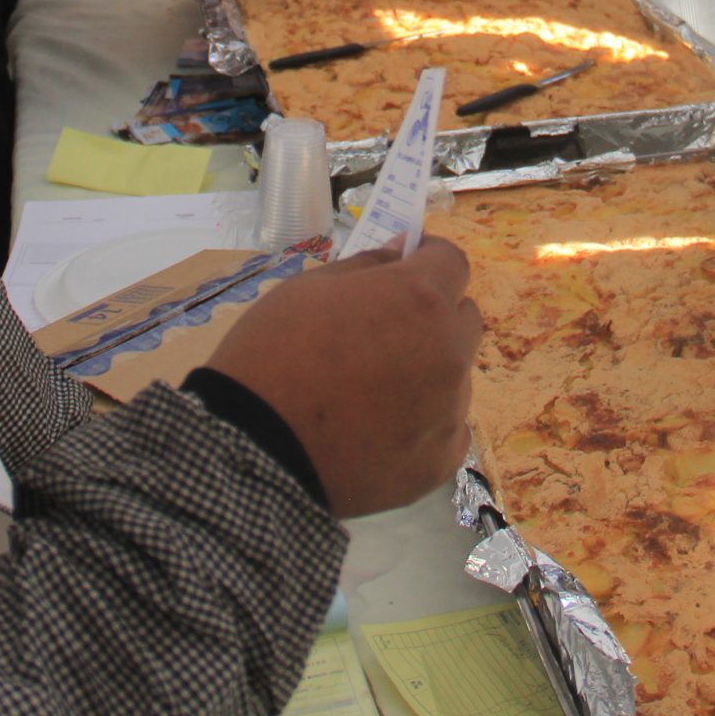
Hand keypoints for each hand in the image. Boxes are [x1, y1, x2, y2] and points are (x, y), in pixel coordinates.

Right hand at [207, 237, 481, 516]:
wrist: (253, 449)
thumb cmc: (272, 355)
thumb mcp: (306, 290)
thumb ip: (363, 267)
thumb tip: (397, 253)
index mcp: (419, 299)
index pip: (451, 262)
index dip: (428, 258)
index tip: (407, 265)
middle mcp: (448, 351)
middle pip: (461, 319)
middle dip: (433, 315)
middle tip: (385, 330)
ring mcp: (449, 410)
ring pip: (454, 377)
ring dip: (427, 373)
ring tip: (371, 394)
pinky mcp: (441, 461)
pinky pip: (447, 430)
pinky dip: (423, 426)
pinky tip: (381, 433)